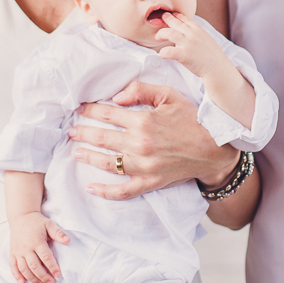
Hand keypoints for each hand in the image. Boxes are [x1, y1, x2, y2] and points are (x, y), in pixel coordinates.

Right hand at [8, 212, 69, 282]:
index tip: (58, 274)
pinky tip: (22, 282)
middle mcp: (26, 248)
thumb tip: (68, 240)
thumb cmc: (36, 221)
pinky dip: (17, 275)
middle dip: (43, 276)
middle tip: (51, 282)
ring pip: (24, 268)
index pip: (46, 257)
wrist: (21, 216)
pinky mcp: (12, 252)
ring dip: (32, 278)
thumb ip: (58, 233)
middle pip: (34, 266)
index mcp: (37, 241)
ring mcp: (18, 251)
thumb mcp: (48, 224)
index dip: (52, 267)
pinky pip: (13, 266)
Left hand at [69, 81, 239, 198]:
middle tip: (70, 131)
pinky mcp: (149, 183)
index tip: (80, 109)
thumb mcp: (169, 95)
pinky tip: (91, 188)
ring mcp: (144, 166)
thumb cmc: (191, 119)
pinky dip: (106, 192)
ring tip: (76, 153)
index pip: (107, 114)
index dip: (90, 110)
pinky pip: (123, 191)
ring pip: (108, 163)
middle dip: (83, 133)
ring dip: (88, 157)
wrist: (213, 148)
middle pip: (102, 138)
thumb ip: (141, 90)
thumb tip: (116, 97)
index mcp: (143, 121)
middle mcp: (140, 145)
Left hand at [157, 12, 235, 78]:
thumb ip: (197, 33)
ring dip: (161, 34)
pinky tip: (162, 54)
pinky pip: (168, 51)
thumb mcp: (206, 38)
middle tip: (161, 20)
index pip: (185, 19)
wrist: (217, 67)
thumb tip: (187, 31)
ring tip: (158, 37)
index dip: (176, 16)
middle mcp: (192, 34)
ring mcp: (188, 44)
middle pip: (175, 23)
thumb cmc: (212, 55)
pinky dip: (163, 52)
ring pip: (169, 33)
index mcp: (198, 30)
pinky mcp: (184, 55)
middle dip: (167, 20)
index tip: (171, 15)